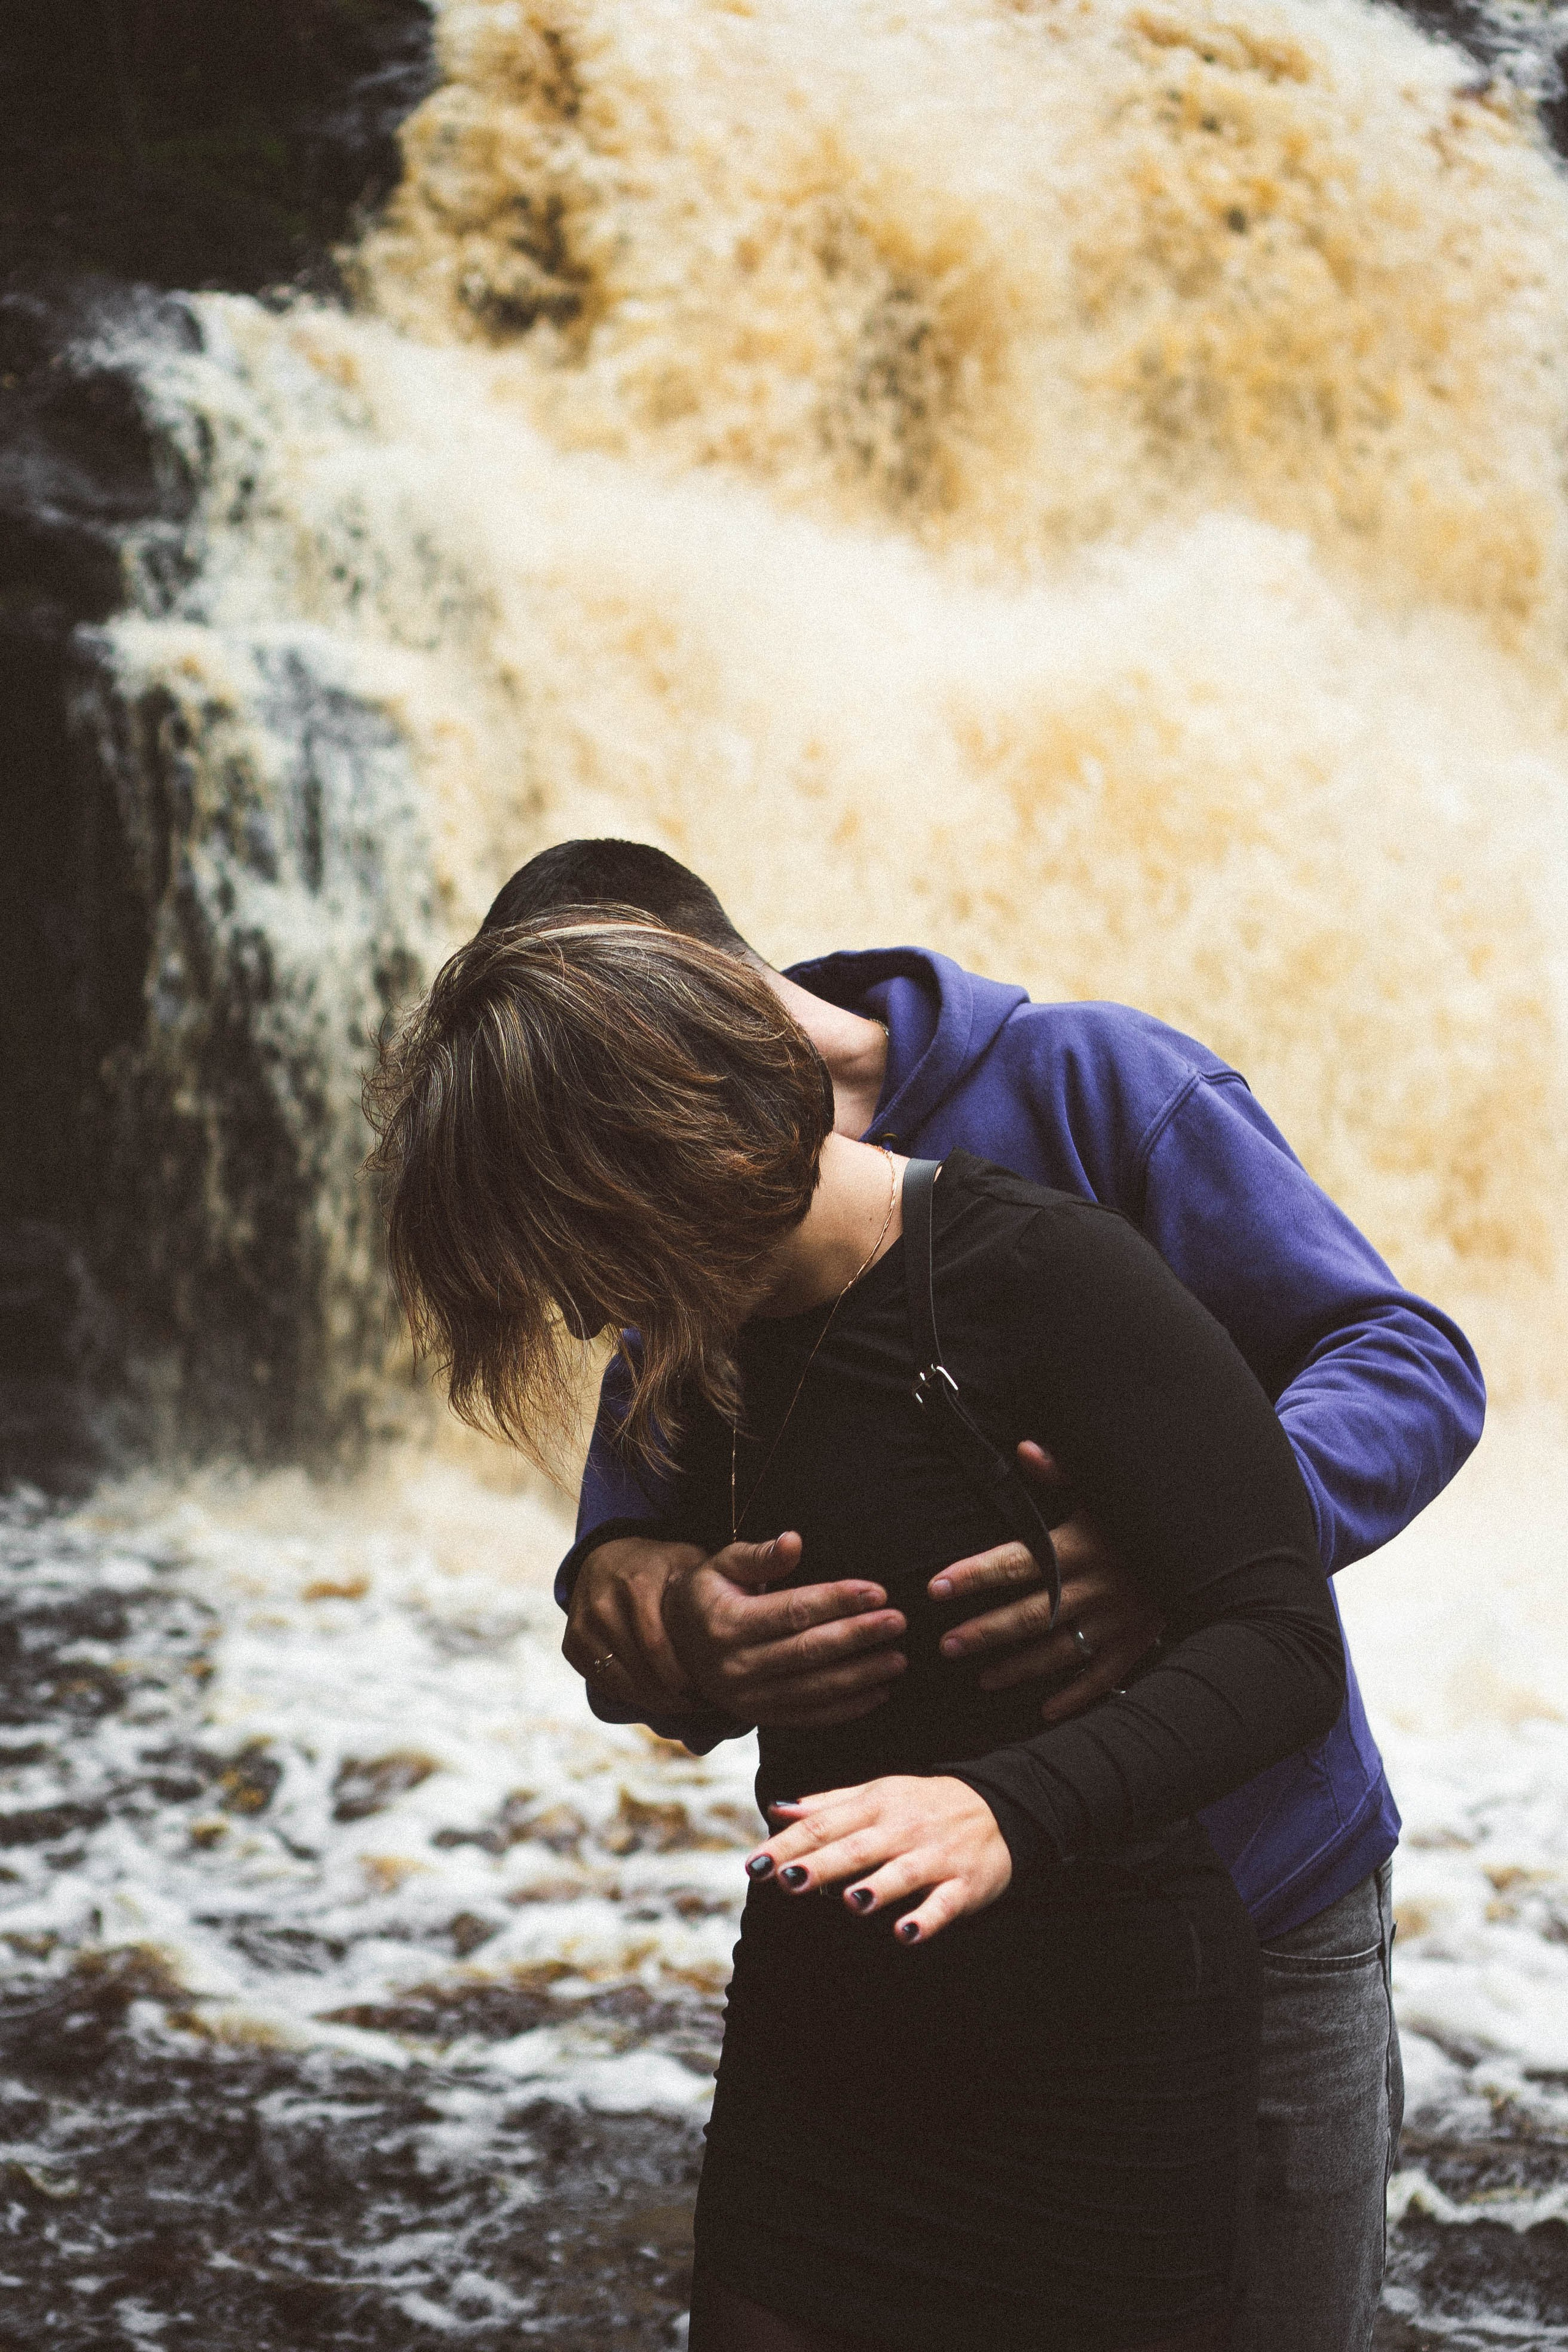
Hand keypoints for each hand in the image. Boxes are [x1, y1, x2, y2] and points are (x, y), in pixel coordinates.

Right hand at [563, 1535, 709, 1716]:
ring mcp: (583, 1625)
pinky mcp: (571, 1643)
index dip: (683, 1677)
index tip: (707, 1691)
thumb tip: (756, 1602)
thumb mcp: (688, 1561)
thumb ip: (717, 1579)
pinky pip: (602, 1682)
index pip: (658, 1646)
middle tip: (699, 1705)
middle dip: (672, 1695)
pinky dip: (629, 1695)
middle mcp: (603, 1604)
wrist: (605, 1557)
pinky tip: (654, 1697)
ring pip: (620, 1681)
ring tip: (681, 1705)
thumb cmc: (660, 1566)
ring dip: (652, 1701)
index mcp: (636, 1585)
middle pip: (640, 1669)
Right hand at [662, 1533, 907, 1728]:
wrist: (677, 1641)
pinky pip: (810, 1717)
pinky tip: (880, 1692)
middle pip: (809, 1651)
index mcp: (727, 1623)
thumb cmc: (710, 1593)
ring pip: (815, 1688)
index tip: (878, 1591)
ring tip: (899, 1659)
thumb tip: (794, 1540)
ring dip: (861, 1675)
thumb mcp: (723, 1564)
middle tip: (898, 1621)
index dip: (837, 1600)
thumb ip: (759, 1554)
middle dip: (858, 1636)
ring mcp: (748, 1698)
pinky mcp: (760, 1717)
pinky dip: (848, 1708)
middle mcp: (736, 1666)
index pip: (793, 1611)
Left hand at [746, 1775, 1010, 1943]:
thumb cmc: (922, 1805)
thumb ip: (827, 1804)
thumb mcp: (877, 1794)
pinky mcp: (964, 1885)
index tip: (754, 1866)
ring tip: (851, 1901)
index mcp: (876, 1806)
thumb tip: (777, 1809)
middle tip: (788, 1881)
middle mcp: (903, 1830)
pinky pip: (944, 1904)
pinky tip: (904, 1933)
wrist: (997, 1807)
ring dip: (878, 1887)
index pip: (824, 1824)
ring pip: (902, 1873)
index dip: (788, 1845)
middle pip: (856, 1848)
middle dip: (822, 1865)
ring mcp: (935, 1857)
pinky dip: (926, 1918)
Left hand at [929, 1442, 1163, 1723]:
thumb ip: (1062, 1471)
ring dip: (1019, 1668)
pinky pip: (1104, 1677)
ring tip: (982, 1679)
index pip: (1016, 1560)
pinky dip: (1076, 1696)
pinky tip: (1045, 1711)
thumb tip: (1023, 1449)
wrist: (1213, 1547)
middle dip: (986, 1632)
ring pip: (1060, 1650)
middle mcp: (1094, 1586)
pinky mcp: (1138, 1641)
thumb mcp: (1106, 1487)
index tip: (936, 1587)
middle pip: (1030, 1614)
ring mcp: (1117, 1619)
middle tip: (947, 1645)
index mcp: (1080, 1545)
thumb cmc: (1145, 1511)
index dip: (974, 1575)